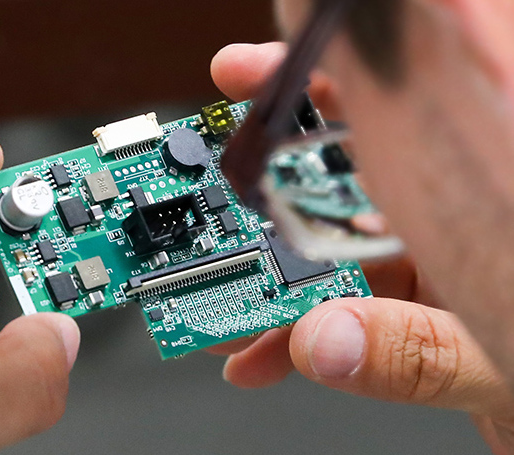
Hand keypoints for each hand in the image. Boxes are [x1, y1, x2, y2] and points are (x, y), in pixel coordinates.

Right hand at [210, 43, 513, 453]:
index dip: (318, 89)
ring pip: (323, 253)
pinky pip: (333, 312)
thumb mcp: (502, 361)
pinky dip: (289, 337)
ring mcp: (422, 262)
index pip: (394, 117)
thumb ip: (416, 352)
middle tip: (207, 200)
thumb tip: (324, 339)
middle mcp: (446, 218)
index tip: (250, 79)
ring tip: (215, 304)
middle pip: (338, 179)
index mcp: (476, 199)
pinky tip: (258, 356)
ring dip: (260, 283)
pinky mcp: (404, 307)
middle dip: (261, 193)